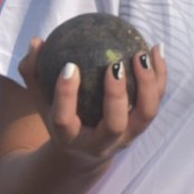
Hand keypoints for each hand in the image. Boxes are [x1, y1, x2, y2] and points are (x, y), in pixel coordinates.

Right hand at [18, 37, 165, 167]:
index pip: (65, 120)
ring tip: (141, 54)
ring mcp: (127, 137)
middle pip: (114, 125)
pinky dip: (160, 75)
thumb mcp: (40, 101)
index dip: (66, 95)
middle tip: (114, 65)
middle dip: (116, 96)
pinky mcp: (143, 126)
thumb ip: (33, 72)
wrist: (85, 152)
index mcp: (69, 138)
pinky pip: (158, 100)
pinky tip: (156, 48)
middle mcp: (101, 143)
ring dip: (147, 84)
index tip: (70, 66)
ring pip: (146, 115)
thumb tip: (38, 41)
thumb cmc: (61, 116)